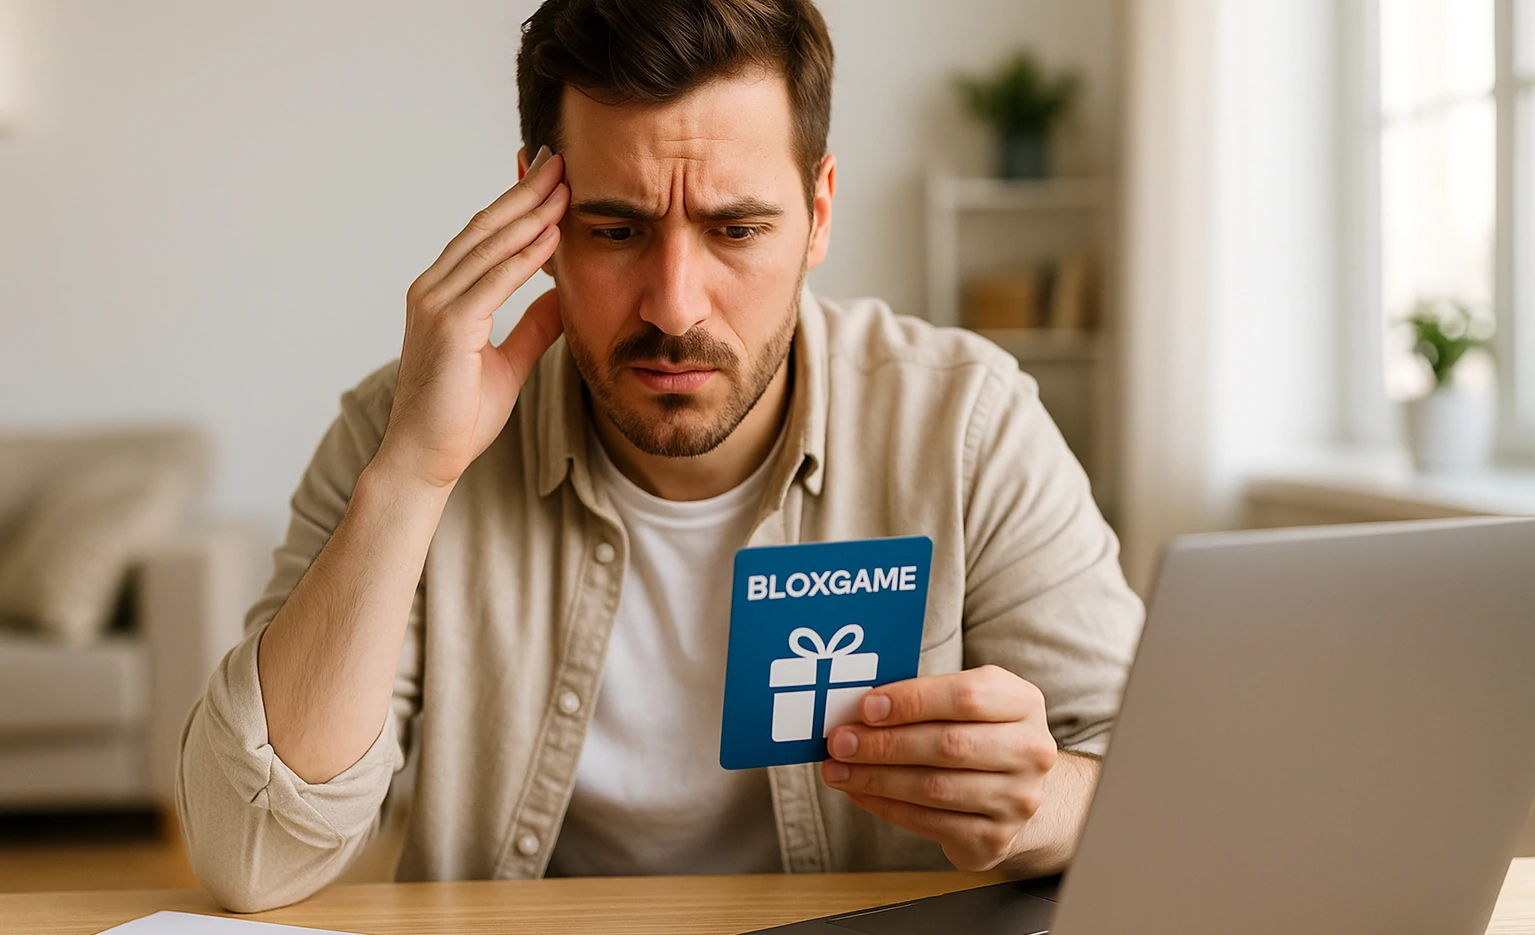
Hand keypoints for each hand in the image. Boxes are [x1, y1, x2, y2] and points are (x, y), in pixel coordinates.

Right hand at [377, 145, 569, 488]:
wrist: (425, 460)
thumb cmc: (459, 418)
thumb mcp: (510, 363)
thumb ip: (532, 326)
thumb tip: (562, 296)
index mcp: (442, 295)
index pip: (484, 237)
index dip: (517, 204)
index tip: (551, 177)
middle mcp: (432, 290)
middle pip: (485, 228)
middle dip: (525, 191)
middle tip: (561, 159)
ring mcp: (436, 305)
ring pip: (490, 245)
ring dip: (530, 212)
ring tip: (565, 183)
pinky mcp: (448, 326)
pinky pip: (494, 280)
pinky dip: (525, 255)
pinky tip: (553, 233)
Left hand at [819, 665, 1058, 871]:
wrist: (1017, 790)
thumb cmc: (979, 734)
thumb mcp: (969, 702)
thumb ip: (926, 698)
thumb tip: (861, 708)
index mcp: (1024, 703)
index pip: (967, 697)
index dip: (913, 701)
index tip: (866, 707)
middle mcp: (1030, 752)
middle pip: (948, 745)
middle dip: (884, 743)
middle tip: (841, 741)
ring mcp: (1017, 800)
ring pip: (934, 787)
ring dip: (876, 778)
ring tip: (839, 768)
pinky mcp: (995, 838)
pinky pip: (929, 822)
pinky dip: (886, 806)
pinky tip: (860, 792)